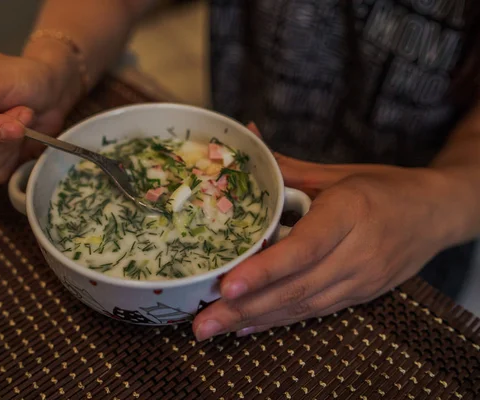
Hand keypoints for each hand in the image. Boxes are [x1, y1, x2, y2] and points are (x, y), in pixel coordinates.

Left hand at [192, 123, 450, 340]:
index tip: (228, 284)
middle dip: (245, 307)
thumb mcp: (337, 174)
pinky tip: (246, 327)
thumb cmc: (384, 187)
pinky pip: (314, 312)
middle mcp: (356, 253)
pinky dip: (278, 320)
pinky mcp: (360, 296)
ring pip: (302, 306)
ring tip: (213, 329)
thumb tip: (246, 139)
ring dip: (255, 320)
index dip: (265, 270)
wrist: (436, 213)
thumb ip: (287, 168)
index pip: (304, 248)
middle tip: (202, 324)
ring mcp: (360, 280)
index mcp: (350, 213)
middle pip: (296, 287)